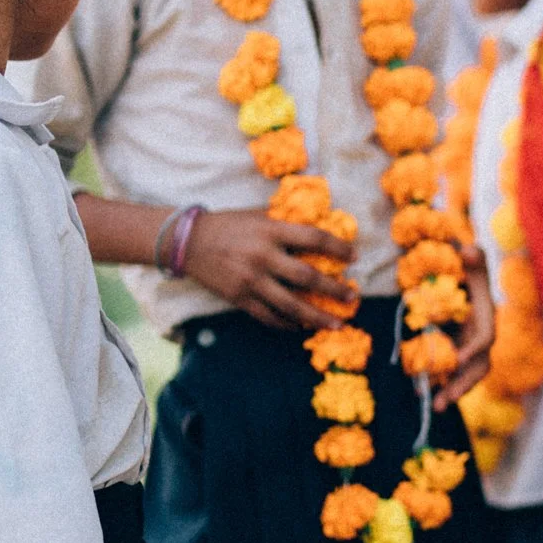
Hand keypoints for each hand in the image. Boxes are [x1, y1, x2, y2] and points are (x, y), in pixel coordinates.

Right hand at [183, 207, 357, 331]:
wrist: (188, 242)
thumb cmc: (228, 225)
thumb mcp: (258, 215)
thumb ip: (285, 222)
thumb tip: (319, 226)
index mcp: (270, 230)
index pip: (313, 238)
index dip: (337, 248)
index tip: (354, 256)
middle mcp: (263, 256)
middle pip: (307, 277)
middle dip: (334, 289)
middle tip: (353, 297)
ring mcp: (250, 281)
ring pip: (291, 305)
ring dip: (317, 316)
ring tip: (336, 323)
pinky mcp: (239, 298)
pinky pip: (269, 316)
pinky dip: (287, 324)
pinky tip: (301, 327)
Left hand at [433, 243, 494, 409]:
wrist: (463, 276)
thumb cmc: (468, 267)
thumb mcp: (471, 260)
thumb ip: (473, 257)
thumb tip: (468, 252)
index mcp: (486, 317)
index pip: (485, 338)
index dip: (473, 350)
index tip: (457, 360)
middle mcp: (480, 337)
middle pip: (478, 366)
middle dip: (463, 384)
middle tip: (445, 400)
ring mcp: (468, 347)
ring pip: (466, 375)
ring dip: (452, 391)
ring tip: (436, 406)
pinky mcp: (455, 351)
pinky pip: (450, 371)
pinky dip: (439, 382)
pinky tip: (422, 392)